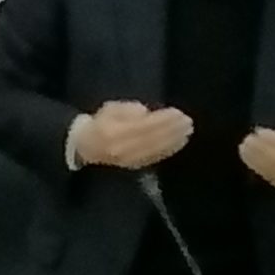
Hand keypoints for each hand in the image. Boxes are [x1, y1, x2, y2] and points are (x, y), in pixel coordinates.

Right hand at [75, 100, 193, 169]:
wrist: (87, 147)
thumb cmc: (101, 124)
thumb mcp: (110, 109)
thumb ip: (127, 109)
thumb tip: (144, 113)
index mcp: (112, 131)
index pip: (142, 126)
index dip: (161, 120)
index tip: (176, 112)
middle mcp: (120, 148)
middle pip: (151, 138)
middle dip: (171, 130)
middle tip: (187, 121)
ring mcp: (128, 159)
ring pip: (155, 149)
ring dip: (173, 140)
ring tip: (186, 130)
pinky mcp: (136, 165)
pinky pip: (155, 157)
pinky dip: (169, 149)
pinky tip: (180, 142)